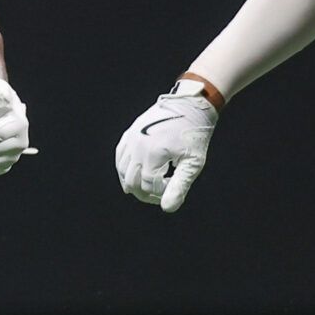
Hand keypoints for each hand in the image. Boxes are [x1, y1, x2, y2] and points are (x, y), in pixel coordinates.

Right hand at [116, 89, 217, 211]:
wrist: (190, 105)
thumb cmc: (194, 135)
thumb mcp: (192, 163)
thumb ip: (179, 187)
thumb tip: (167, 208)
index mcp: (153, 154)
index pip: (148, 185)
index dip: (159, 193)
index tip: (172, 187)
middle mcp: (137, 146)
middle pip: (131, 181)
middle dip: (144, 192)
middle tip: (160, 193)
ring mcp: (131, 139)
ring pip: (123, 170)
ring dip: (133, 182)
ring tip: (148, 185)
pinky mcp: (129, 133)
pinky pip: (120, 156)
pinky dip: (124, 169)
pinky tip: (133, 174)